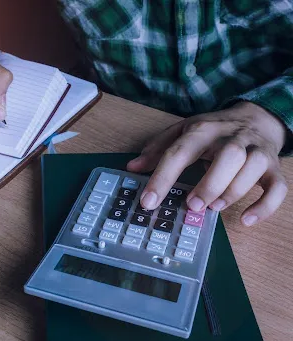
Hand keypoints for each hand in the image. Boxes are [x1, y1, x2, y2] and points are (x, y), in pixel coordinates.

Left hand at [127, 102, 288, 225]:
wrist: (256, 118)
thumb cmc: (213, 130)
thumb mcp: (182, 131)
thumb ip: (157, 149)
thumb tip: (132, 168)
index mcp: (203, 130)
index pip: (180, 152)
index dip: (162, 178)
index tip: (148, 202)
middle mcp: (232, 138)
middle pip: (228, 156)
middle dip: (210, 183)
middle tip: (192, 205)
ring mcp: (256, 152)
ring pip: (252, 170)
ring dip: (233, 192)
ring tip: (214, 208)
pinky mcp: (273, 168)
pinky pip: (278, 188)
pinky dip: (265, 207)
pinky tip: (247, 220)